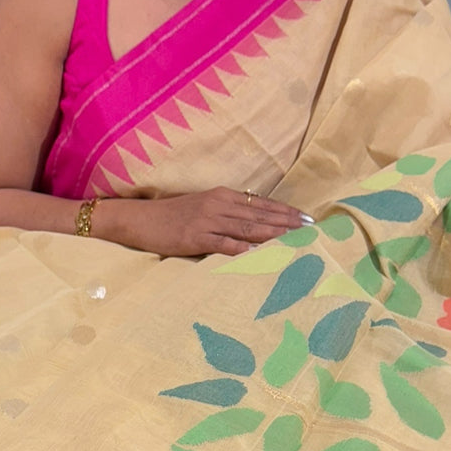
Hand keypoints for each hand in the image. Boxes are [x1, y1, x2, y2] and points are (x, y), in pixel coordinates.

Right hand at [98, 187, 311, 256]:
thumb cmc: (170, 216)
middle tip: (312, 231)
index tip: (306, 219)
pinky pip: (224, 244)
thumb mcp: (202, 208)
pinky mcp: (195, 237)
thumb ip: (226, 214)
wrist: (138, 219)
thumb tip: (252, 226)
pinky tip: (260, 255)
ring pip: (248, 228)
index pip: (261, 203)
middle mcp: (219, 204)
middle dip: (288, 223)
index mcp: (222, 195)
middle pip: (260, 215)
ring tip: (296, 241)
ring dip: (274, 235)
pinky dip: (243, 249)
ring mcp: (208, 221)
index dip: (285, 211)